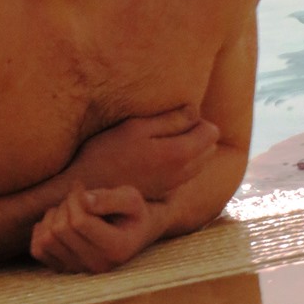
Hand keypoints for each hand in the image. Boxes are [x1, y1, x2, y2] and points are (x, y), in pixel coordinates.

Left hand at [30, 185, 154, 273]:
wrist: (136, 231)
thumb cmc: (133, 211)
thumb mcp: (131, 198)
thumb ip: (109, 198)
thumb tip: (84, 200)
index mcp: (115, 249)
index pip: (78, 221)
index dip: (75, 198)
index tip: (83, 187)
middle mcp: (97, 265)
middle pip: (60, 229)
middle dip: (65, 204)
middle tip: (78, 197)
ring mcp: (80, 270)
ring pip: (47, 239)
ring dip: (53, 216)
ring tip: (70, 209)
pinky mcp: (65, 269)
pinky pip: (38, 250)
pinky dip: (41, 231)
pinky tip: (57, 221)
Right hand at [71, 105, 218, 199]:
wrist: (91, 189)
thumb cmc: (108, 152)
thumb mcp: (136, 127)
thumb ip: (170, 120)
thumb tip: (195, 111)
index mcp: (179, 153)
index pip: (211, 132)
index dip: (196, 118)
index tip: (174, 114)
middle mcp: (183, 173)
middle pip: (209, 147)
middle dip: (196, 133)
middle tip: (167, 125)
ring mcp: (174, 185)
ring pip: (199, 162)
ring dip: (189, 148)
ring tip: (160, 139)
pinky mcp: (164, 192)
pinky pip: (186, 173)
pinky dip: (179, 162)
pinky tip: (154, 155)